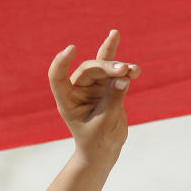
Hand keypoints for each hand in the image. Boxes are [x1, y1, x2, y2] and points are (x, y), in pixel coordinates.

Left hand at [48, 29, 140, 165]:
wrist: (104, 150)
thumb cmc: (97, 141)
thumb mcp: (104, 123)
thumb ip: (113, 99)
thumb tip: (123, 76)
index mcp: (66, 100)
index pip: (57, 77)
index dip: (62, 62)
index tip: (72, 49)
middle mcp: (77, 89)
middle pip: (90, 70)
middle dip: (107, 68)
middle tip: (125, 70)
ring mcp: (92, 86)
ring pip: (103, 68)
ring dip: (118, 67)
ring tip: (133, 69)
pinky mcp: (106, 86)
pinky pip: (111, 70)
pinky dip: (118, 60)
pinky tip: (118, 40)